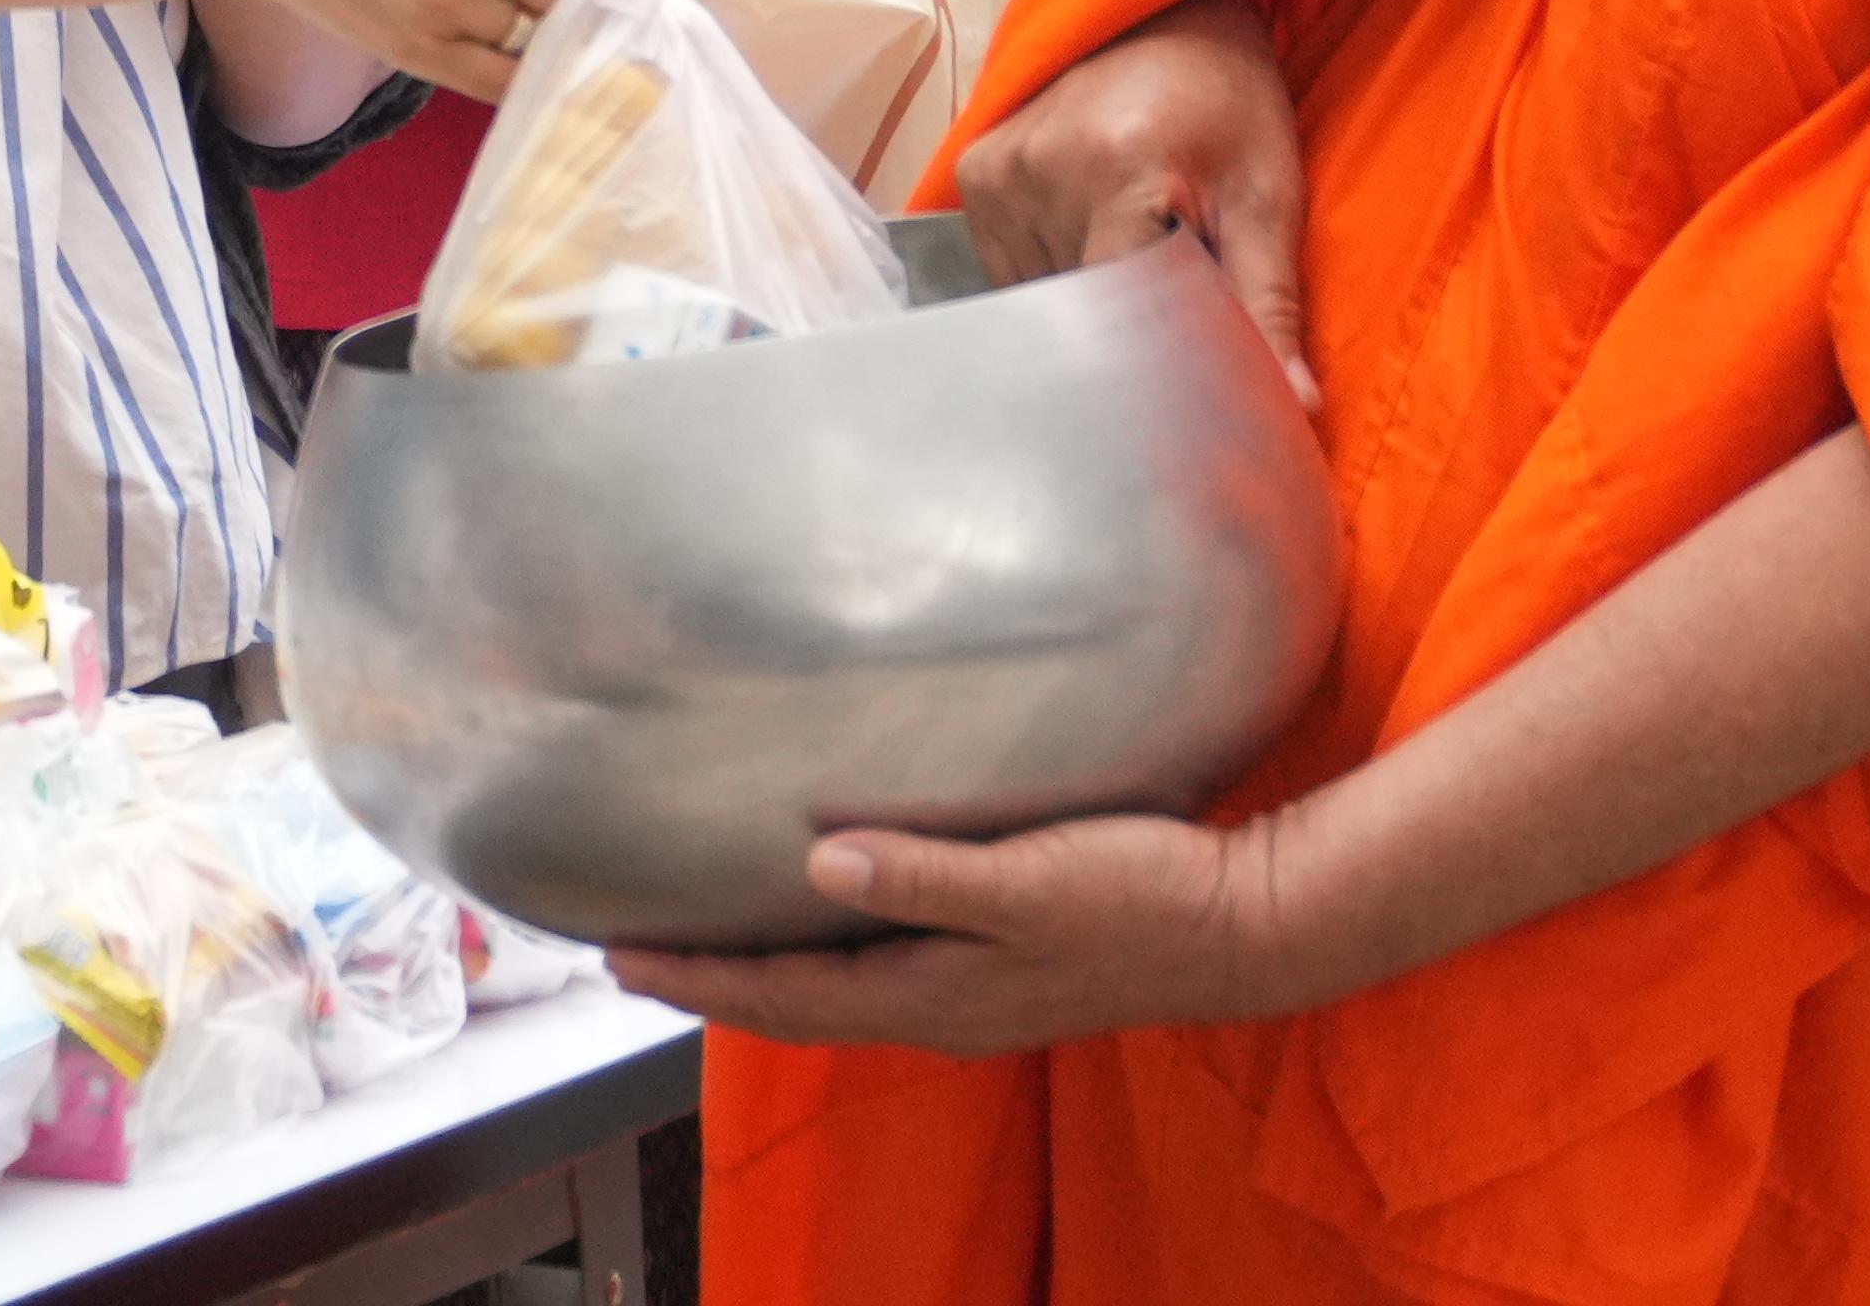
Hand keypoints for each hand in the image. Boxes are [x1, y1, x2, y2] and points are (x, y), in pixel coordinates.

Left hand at [611, 811, 1327, 1056]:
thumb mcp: (1032, 882)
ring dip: (766, 974)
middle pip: (799, 1008)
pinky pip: (885, 972)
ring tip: (705, 941)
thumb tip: (820, 862)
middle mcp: (945, 1007)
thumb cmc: (1148, 897)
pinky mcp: (1006, 965)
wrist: (1250, 926)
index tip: (619, 957)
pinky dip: (830, 953)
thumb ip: (926, 874)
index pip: (787, 998)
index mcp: (937, 994)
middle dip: (713, 985)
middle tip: (633, 957)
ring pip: (839, 993)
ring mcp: (977, 993)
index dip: (700, 980)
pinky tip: (824, 914)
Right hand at [957, 0, 1311, 399]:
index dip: (1159, 361)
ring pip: (1040, 298)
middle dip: (1128, 332)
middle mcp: (1041, 171)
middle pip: (1080, 313)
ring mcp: (997, 172)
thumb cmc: (1230, 101)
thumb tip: (1294, 407)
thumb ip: (1270, 305)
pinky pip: (1009, 266)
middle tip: (1175, 310)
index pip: (1121, 319)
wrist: (1169, 9)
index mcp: (1120, 175)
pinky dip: (1053, 271)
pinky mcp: (975, 173)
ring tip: (1135, 255)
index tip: (1192, 381)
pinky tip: (1094, 232)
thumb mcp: (1269, 197)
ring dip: (1088, 301)